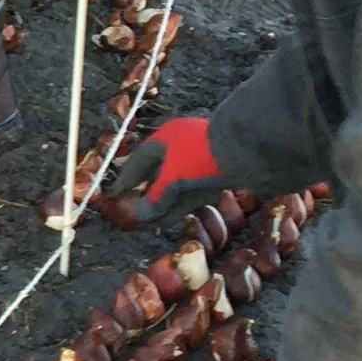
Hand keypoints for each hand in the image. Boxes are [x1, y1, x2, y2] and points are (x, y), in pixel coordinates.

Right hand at [100, 113, 223, 220]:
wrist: (247, 150)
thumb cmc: (201, 156)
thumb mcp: (172, 178)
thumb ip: (154, 198)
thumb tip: (138, 216)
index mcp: (165, 138)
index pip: (138, 160)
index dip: (125, 179)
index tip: (114, 195)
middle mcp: (180, 147)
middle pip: (156, 173)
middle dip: (144, 193)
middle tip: (130, 212)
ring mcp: (199, 162)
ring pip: (173, 186)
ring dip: (160, 203)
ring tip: (147, 222)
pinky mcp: (214, 176)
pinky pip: (189, 193)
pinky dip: (177, 205)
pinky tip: (167, 219)